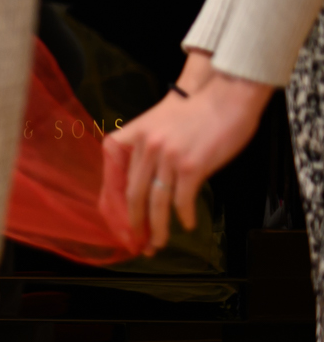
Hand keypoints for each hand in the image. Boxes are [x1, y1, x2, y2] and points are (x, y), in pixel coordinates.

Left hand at [98, 70, 270, 251]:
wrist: (227, 97)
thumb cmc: (196, 112)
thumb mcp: (158, 124)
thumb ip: (145, 150)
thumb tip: (141, 185)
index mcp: (134, 136)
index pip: (114, 178)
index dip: (115, 206)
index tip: (120, 225)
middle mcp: (146, 147)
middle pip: (133, 194)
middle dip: (134, 223)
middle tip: (138, 242)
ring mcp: (168, 157)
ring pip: (155, 202)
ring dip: (156, 227)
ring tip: (158, 243)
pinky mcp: (191, 166)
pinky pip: (182, 200)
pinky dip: (183, 216)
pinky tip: (187, 225)